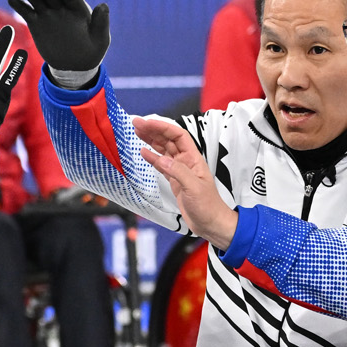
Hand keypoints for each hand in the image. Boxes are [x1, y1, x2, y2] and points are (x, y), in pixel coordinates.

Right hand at [7, 0, 109, 76]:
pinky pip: (27, 11)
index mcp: (78, 9)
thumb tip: (104, 5)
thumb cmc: (90, 52)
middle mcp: (62, 7)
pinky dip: (19, 5)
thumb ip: (101, 23)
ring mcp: (48, 14)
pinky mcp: (36, 22)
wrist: (74, 66)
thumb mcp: (100, 40)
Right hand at [133, 115, 235, 246]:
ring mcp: (179, 170)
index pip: (177, 136)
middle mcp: (186, 162)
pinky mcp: (174, 180)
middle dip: (153, 130)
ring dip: (151, 140)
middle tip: (137, 123)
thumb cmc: (208, 206)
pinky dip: (152, 157)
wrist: (210, 223)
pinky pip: (161, 165)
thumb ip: (178, 172)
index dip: (162, 127)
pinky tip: (143, 152)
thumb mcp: (194, 187)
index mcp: (193, 159)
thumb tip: (162, 160)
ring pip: (164, 150)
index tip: (147, 123)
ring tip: (137, 132)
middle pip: (168, 140)